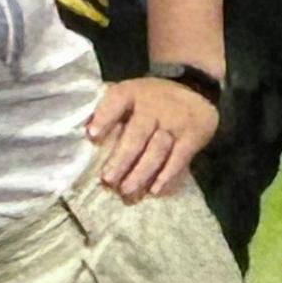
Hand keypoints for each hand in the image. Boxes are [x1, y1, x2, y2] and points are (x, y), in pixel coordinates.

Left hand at [89, 75, 218, 199]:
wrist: (198, 94)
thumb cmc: (152, 101)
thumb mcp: (132, 96)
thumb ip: (110, 109)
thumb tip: (84, 131)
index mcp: (134, 92)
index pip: (117, 99)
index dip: (105, 116)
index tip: (92, 135)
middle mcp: (155, 105)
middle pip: (137, 134)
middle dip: (122, 159)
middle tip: (108, 179)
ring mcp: (176, 120)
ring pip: (156, 149)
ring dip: (140, 172)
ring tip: (126, 190)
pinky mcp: (193, 135)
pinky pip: (179, 158)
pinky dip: (167, 175)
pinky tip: (154, 190)